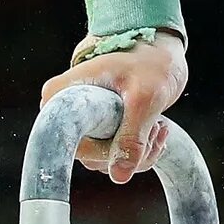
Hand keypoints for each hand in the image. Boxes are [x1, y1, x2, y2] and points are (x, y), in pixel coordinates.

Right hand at [39, 31, 187, 182]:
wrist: (162, 48)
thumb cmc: (150, 61)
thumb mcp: (144, 98)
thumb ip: (132, 137)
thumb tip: (120, 176)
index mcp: (62, 96)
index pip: (61, 142)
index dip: (98, 148)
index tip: (127, 129)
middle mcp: (67, 113)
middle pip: (89, 156)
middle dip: (128, 150)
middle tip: (154, 127)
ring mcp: (85, 125)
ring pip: (106, 160)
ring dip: (140, 152)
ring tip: (158, 124)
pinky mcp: (101, 132)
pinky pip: (117, 158)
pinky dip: (143, 151)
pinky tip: (158, 129)